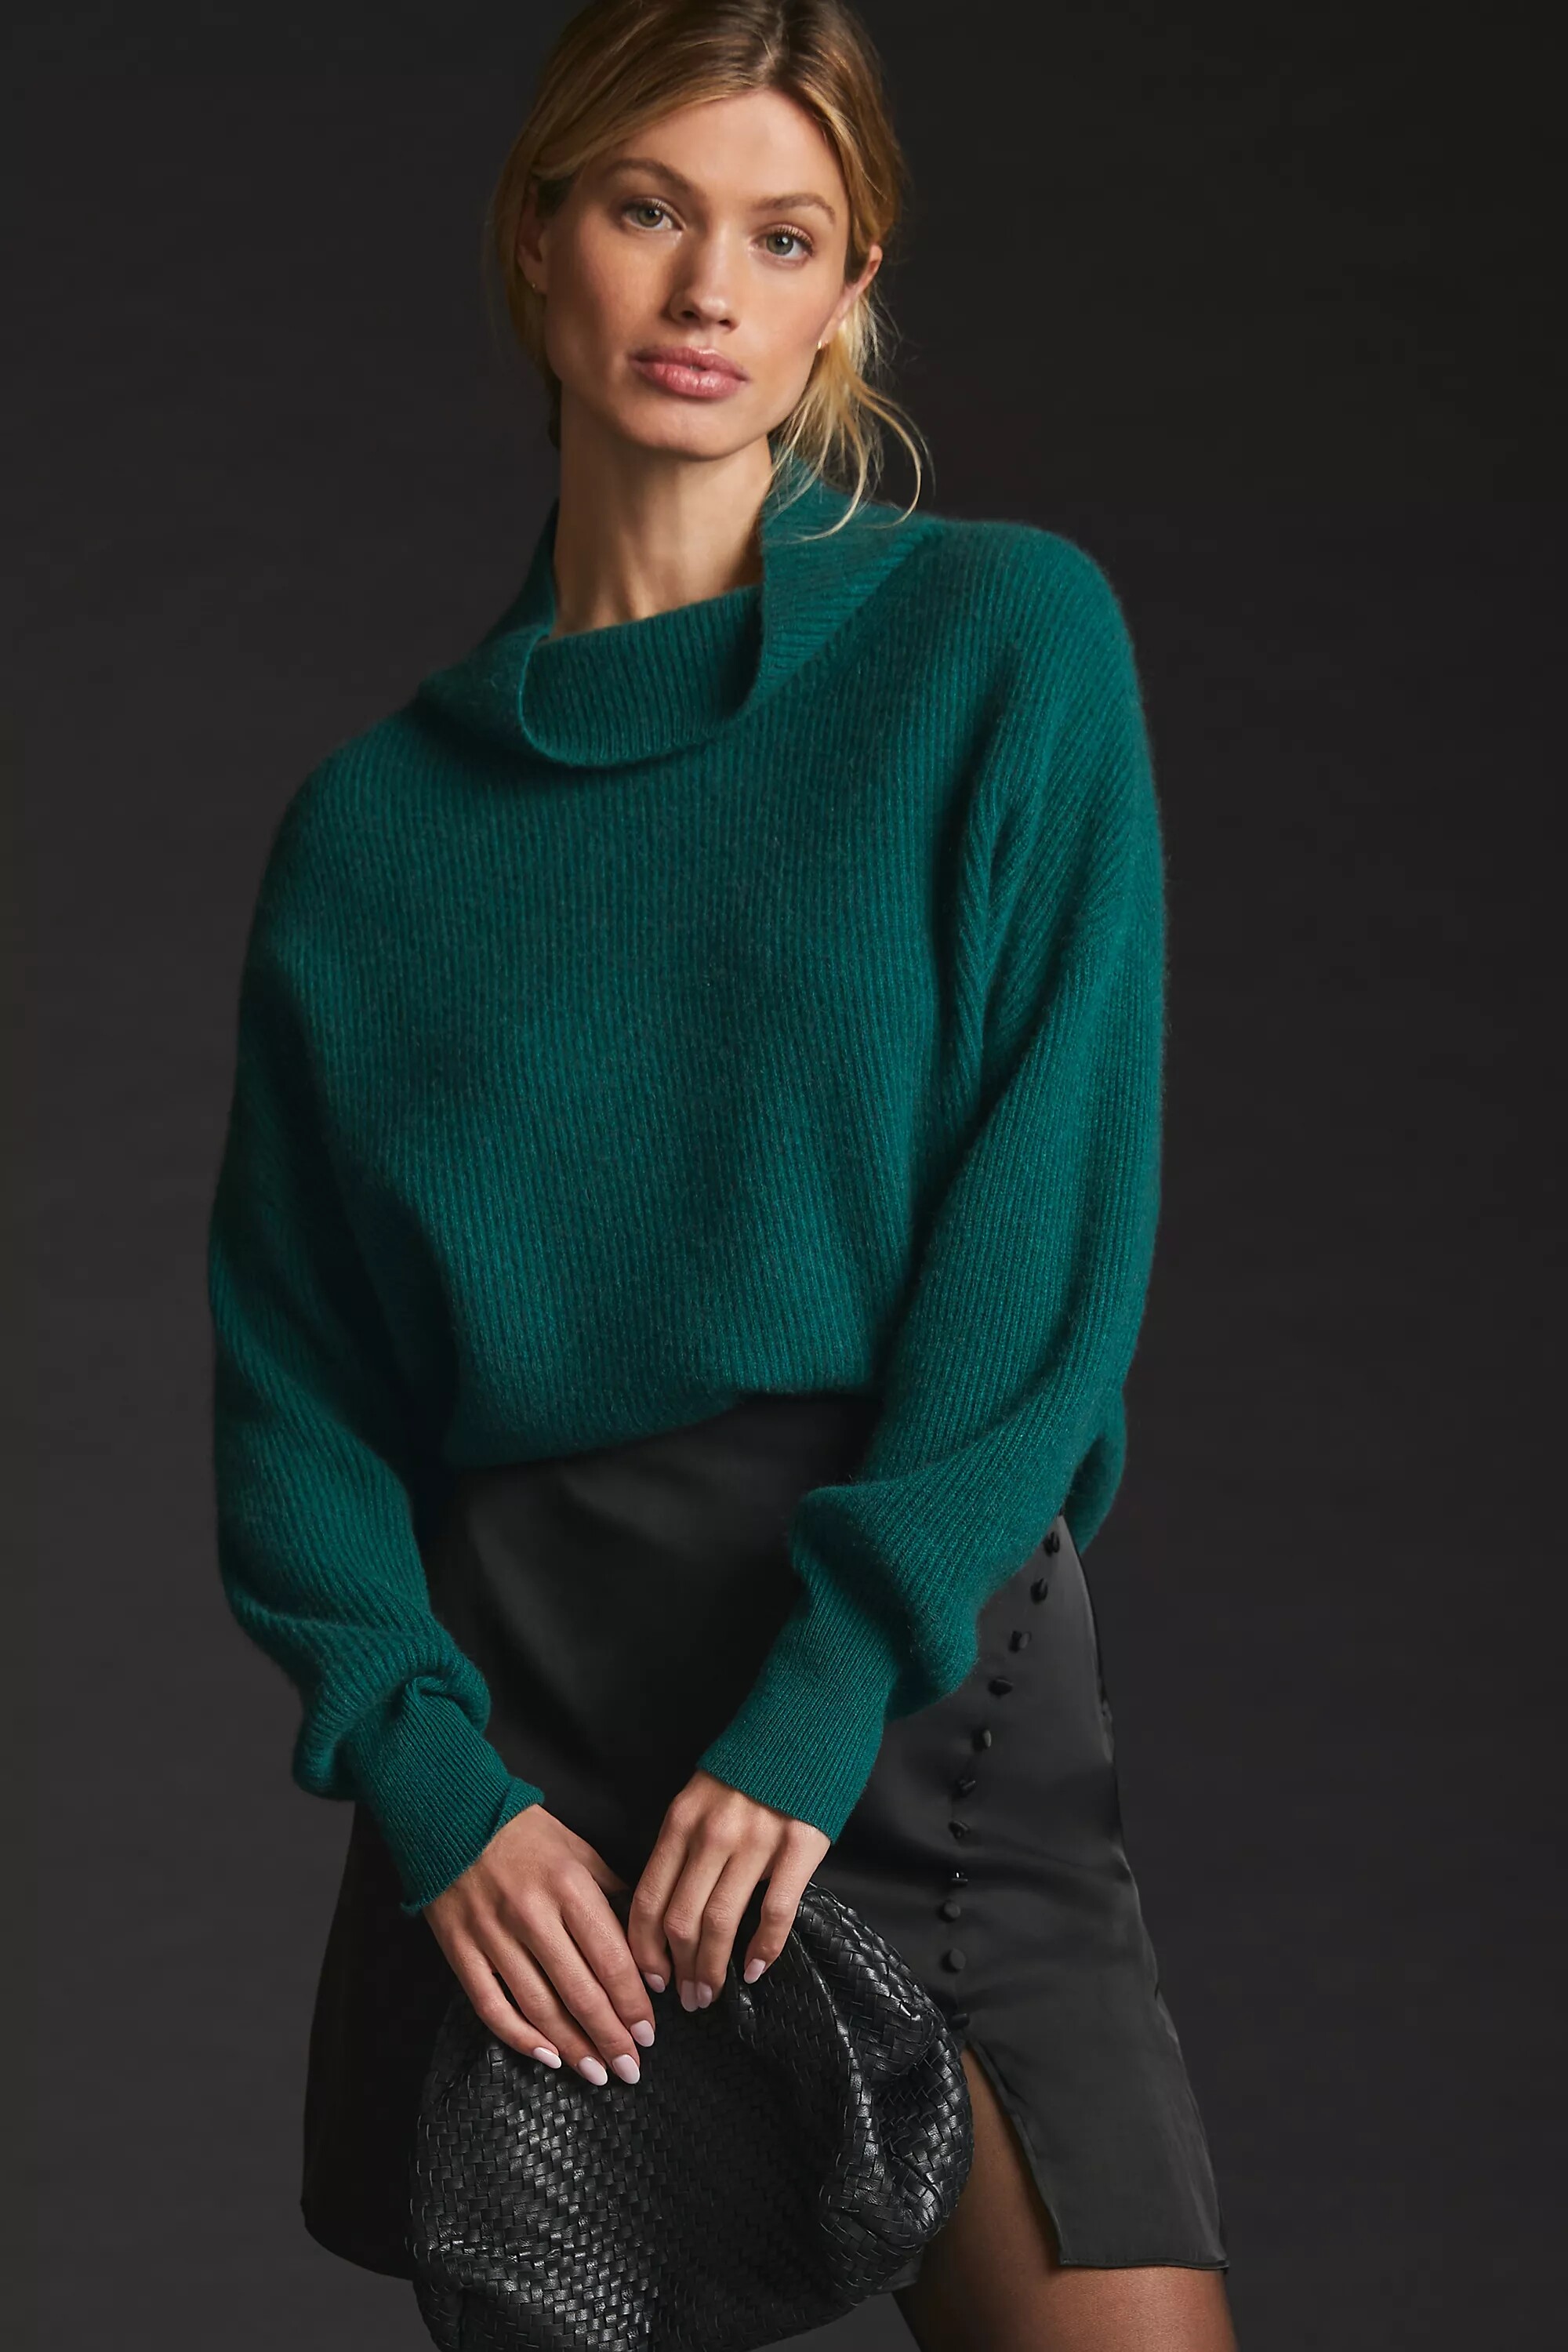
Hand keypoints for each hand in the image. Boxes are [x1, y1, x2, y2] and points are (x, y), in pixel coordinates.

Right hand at [421, 1803, 654, 2085]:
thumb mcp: (578, 1849)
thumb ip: (612, 1891)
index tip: (648, 2033)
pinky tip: (545, 2055)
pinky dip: (519, 2037)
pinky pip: (491, 2005)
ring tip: (597, 2071)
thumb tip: (645, 1933)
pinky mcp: (460, 1950)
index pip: (610, 1957)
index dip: (632, 2002)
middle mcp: (532, 1914)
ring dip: (573, 2045)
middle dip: (610, 2036)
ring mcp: (492, 1935)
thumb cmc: (524, 1833)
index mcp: (568, 1885)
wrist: (451, 1815)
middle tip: (631, 2067)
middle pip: (580, 1991)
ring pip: (539, 2006)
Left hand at [628, 1770, 830, 2010]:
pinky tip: (755, 1970)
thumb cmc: (749, 1767)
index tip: (649, 1979)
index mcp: (681, 1822)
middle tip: (685, 1999)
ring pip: (721, 1923)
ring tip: (710, 1994)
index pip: (648, 1898)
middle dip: (678, 1970)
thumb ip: (683, 1845)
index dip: (644, 1948)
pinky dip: (763, 1949)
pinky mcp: (798, 1847)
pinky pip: (775, 1911)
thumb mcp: (699, 1797)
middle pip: (681, 1920)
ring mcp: (756, 1841)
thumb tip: (667, 1909)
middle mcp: (711, 1835)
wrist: (805, 1723)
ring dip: (711, 1969)